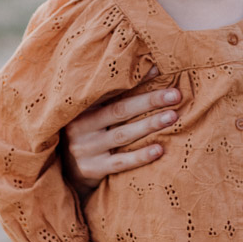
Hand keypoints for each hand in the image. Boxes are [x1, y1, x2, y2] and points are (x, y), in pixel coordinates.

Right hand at [61, 67, 180, 197]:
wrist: (67, 172)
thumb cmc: (91, 134)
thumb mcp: (95, 113)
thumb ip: (115, 96)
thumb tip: (153, 69)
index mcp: (82, 106)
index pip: (111, 90)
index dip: (136, 80)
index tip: (160, 70)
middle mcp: (80, 126)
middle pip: (119, 110)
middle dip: (149, 101)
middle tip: (175, 95)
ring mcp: (84, 149)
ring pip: (122, 135)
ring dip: (149, 125)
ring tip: (172, 116)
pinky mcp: (92, 169)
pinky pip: (120, 162)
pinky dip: (140, 156)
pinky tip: (159, 149)